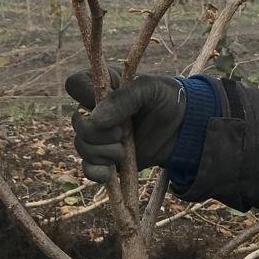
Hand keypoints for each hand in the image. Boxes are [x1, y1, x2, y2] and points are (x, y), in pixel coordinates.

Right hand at [64, 69, 184, 183]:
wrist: (184, 129)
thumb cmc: (167, 100)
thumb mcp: (150, 90)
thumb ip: (124, 99)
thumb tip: (95, 119)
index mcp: (102, 86)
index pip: (75, 85)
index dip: (84, 96)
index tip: (103, 104)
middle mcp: (95, 110)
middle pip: (77, 123)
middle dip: (98, 133)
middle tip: (123, 133)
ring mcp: (99, 136)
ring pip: (81, 146)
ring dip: (102, 152)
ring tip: (124, 151)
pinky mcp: (105, 158)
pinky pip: (87, 168)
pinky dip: (96, 172)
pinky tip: (110, 172)